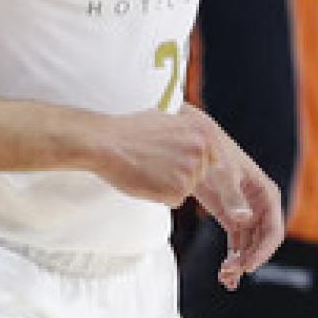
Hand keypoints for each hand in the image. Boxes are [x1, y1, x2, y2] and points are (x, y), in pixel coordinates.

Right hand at [92, 109, 209, 207]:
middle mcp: (200, 150)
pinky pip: (175, 200)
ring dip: (169, 185)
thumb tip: (192, 135)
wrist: (107, 143)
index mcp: (201, 131)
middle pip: (198, 174)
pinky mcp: (178, 190)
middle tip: (155, 163)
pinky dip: (160, 196)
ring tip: (148, 169)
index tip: (174, 160)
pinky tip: (146, 180)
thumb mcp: (165, 117)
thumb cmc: (129, 130)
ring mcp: (190, 171)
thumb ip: (184, 128)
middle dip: (179, 173)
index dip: (190, 161)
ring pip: (186, 189)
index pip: (210, 157)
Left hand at [185, 106, 283, 290]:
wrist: (195, 145)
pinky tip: (224, 274)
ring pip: (249, 246)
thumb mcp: (224, 173)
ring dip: (240, 264)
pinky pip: (237, 244)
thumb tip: (243, 218)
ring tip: (224, 278)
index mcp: (266, 195)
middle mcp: (260, 206)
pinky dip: (232, 258)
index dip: (264, 251)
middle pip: (262, 242)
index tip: (248, 266)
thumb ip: (233, 196)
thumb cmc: (214, 153)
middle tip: (229, 273)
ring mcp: (247, 213)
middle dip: (249, 260)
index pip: (273, 230)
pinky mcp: (231, 217)